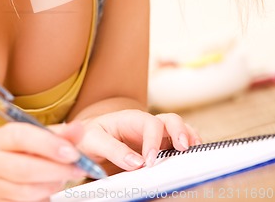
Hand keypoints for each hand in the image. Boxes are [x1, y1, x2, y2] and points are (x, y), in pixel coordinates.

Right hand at [0, 121, 86, 200]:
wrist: (3, 172)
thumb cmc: (27, 151)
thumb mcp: (42, 137)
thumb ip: (61, 134)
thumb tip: (77, 128)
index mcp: (2, 137)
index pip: (21, 137)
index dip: (48, 145)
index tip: (72, 153)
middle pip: (23, 169)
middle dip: (56, 170)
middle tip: (78, 169)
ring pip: (25, 192)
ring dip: (51, 186)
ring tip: (63, 179)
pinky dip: (43, 198)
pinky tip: (49, 190)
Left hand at [77, 110, 200, 170]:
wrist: (87, 140)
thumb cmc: (90, 136)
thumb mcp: (93, 140)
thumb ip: (113, 149)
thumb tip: (136, 163)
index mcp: (131, 119)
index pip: (150, 124)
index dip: (153, 141)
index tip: (150, 162)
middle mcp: (146, 124)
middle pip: (170, 120)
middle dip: (180, 131)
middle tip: (184, 149)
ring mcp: (155, 135)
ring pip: (179, 129)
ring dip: (189, 137)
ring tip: (195, 151)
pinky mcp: (159, 147)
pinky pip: (177, 145)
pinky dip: (188, 148)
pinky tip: (190, 159)